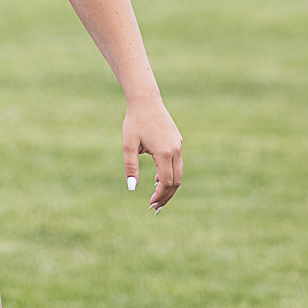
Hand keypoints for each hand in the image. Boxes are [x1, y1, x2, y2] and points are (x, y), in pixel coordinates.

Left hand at [122, 97, 182, 212]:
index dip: (159, 195)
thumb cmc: (134, 122)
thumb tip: (131, 188)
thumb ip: (131, 167)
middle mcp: (175, 150)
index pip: (166, 182)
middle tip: (155, 207)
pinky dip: (170, 174)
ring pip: (179, 173)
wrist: (146, 101)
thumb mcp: (128, 145)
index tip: (150, 204)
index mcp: (164, 152)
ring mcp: (178, 145)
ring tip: (157, 197)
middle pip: (176, 181)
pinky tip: (158, 179)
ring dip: (169, 186)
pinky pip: (177, 163)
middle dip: (166, 196)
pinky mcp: (177, 141)